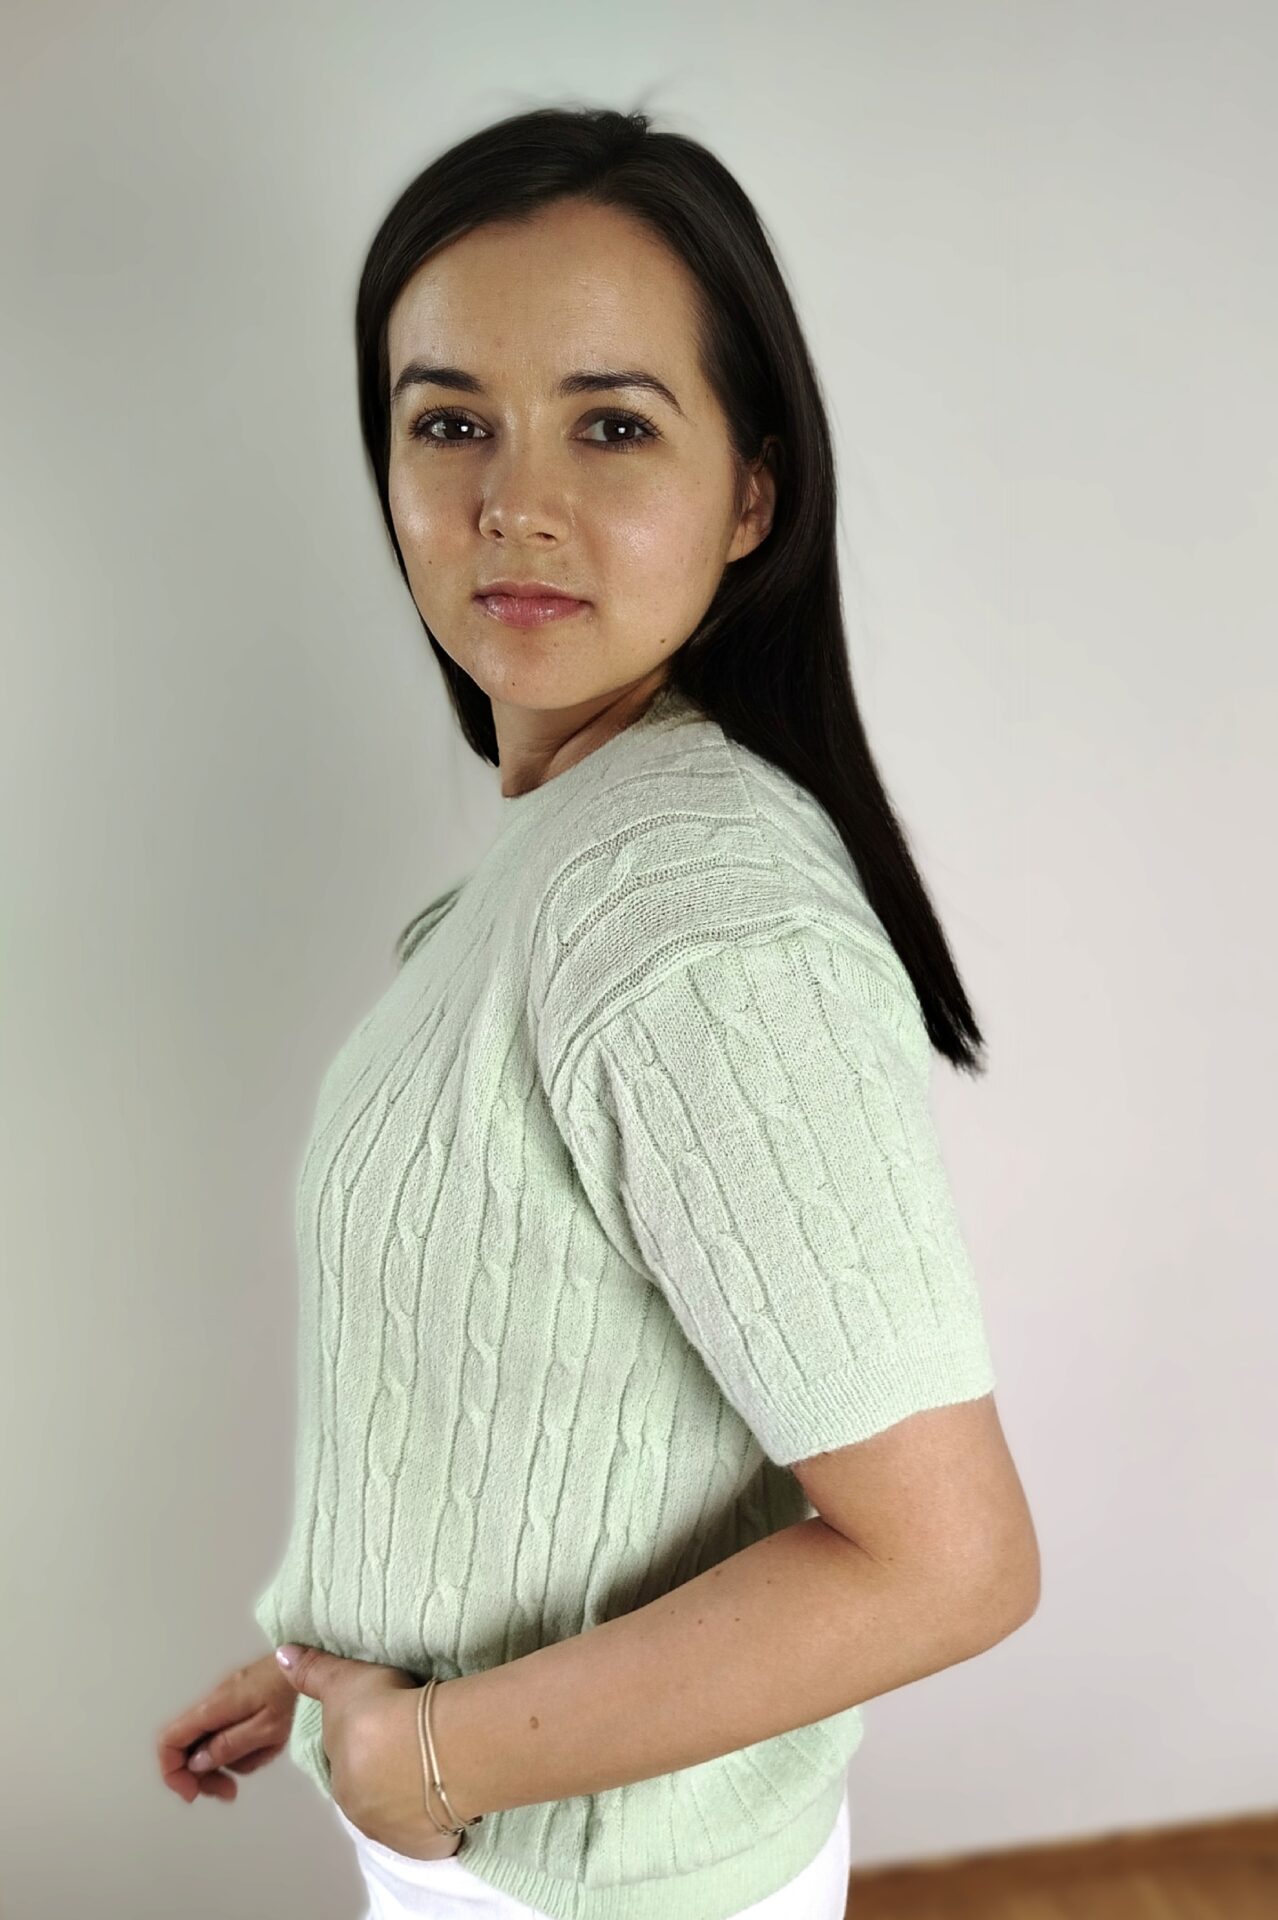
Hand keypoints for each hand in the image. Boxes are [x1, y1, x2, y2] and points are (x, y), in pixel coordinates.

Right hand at [156, 1652, 297, 1804]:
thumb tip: (196, 1764)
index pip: (169, 1741)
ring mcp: (222, 1705)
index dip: (172, 1772)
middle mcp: (210, 1706)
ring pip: (209, 1745)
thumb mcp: (266, 1727)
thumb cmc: (289, 1694)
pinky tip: (266, 1743)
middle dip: (204, 1776)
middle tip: (230, 1792)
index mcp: (212, 1710)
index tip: (193, 1793)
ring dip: (230, 1762)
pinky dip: (242, 1748)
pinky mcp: (236, 1705)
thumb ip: (231, 1746)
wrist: (305, 1661)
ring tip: (263, 1753)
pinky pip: (227, 1735)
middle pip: (187, 1749)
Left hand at [273, 1643, 464, 1860]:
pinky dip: (436, 1818)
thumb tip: (282, 1655)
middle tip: (412, 1743)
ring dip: (410, 1795)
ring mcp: (395, 1833)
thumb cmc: (384, 1711)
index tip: (384, 1727)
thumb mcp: (345, 1680)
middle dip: (385, 1772)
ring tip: (435, 1764)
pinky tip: (448, 1793)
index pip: (346, 1763)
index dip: (364, 1744)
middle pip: (371, 1791)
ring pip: (399, 1812)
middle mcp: (361, 1814)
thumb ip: (314, 1672)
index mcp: (339, 1780)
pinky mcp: (429, 1846)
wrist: (434, 1746)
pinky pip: (430, 1833)